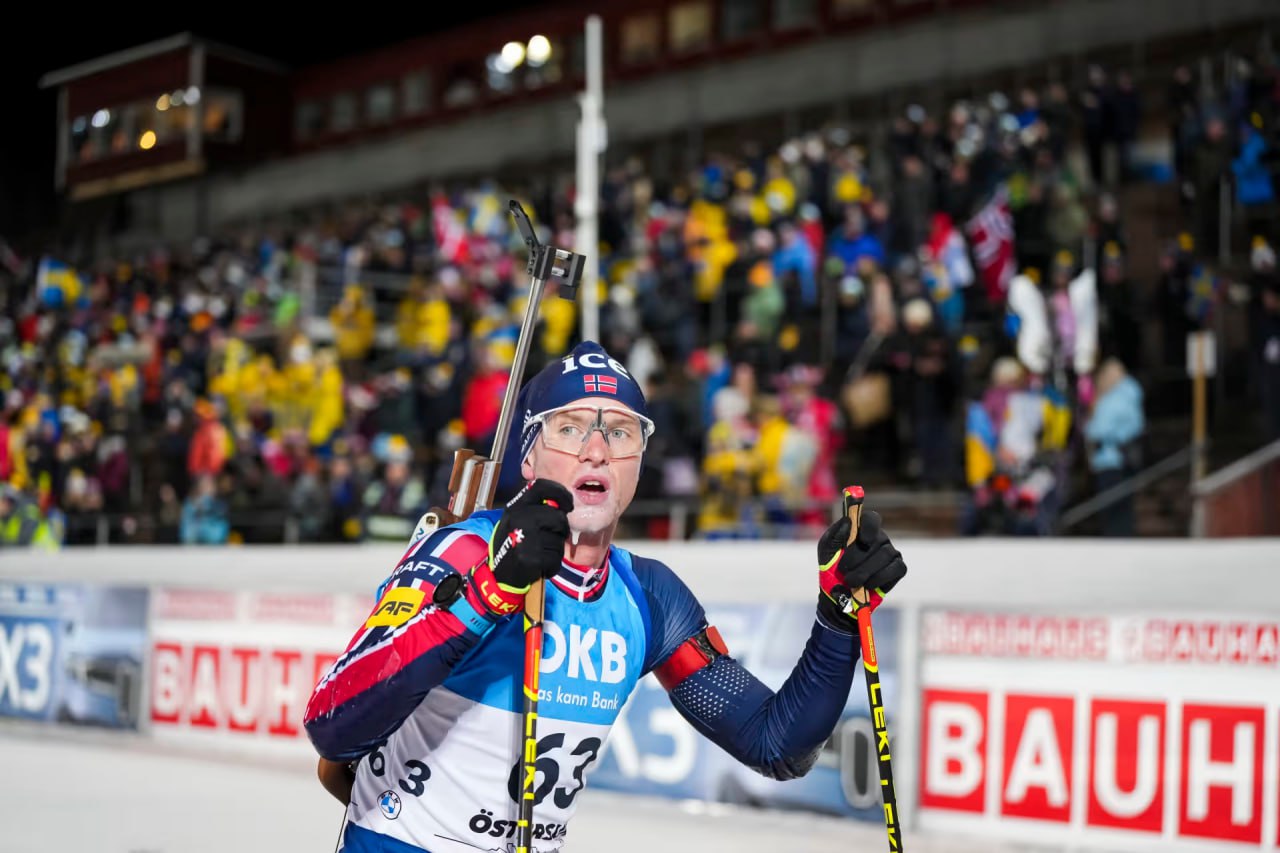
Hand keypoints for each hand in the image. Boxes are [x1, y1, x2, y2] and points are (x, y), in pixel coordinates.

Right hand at [470, 479, 573, 616]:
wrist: (498, 575)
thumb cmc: (513, 544)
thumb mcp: (518, 519)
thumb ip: (536, 508)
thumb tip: (561, 504)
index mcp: (516, 506)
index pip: (542, 486)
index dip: (560, 493)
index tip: (568, 504)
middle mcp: (519, 517)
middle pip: (558, 517)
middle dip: (561, 530)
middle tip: (551, 538)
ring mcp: (524, 537)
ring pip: (559, 540)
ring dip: (556, 549)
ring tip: (541, 553)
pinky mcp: (530, 557)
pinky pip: (555, 558)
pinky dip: (552, 565)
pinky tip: (540, 565)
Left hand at [816, 509, 905, 627]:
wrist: (837, 595)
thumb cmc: (831, 568)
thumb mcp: (826, 550)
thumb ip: (835, 535)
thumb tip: (848, 521)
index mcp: (861, 530)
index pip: (871, 519)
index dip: (870, 527)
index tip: (863, 540)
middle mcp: (878, 538)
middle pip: (878, 540)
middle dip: (858, 557)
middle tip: (843, 570)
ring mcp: (890, 552)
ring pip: (885, 555)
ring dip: (865, 571)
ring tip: (851, 582)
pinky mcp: (898, 568)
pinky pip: (896, 568)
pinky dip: (880, 578)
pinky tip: (867, 585)